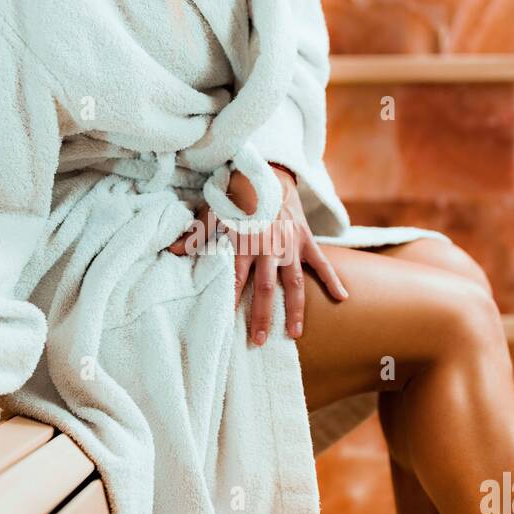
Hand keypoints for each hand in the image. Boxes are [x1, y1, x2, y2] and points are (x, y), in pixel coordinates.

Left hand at [168, 164, 347, 344]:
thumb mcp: (213, 212)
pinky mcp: (305, 239)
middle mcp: (269, 247)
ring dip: (295, 309)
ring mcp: (290, 245)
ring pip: (294, 282)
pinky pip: (321, 262)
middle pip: (266, 288)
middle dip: (263, 315)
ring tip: (295, 334)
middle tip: (260, 341)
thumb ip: (195, 234)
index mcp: (245, 242)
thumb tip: (171, 250)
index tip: (227, 324)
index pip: (236, 278)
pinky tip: (342, 298)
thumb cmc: (237, 195)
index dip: (232, 300)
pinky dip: (332, 279)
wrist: (268, 172)